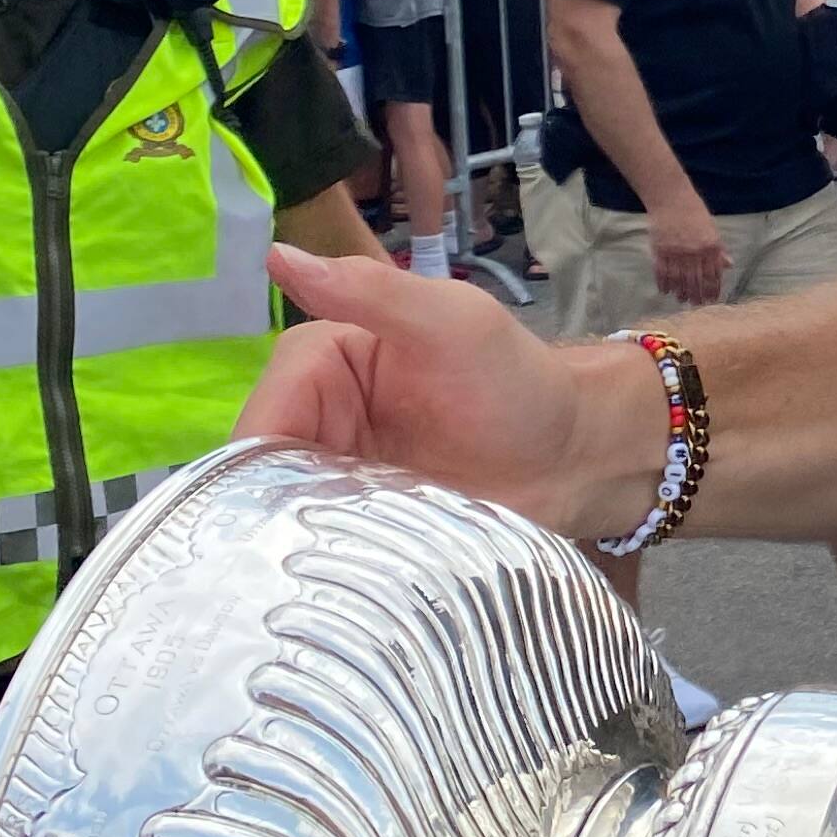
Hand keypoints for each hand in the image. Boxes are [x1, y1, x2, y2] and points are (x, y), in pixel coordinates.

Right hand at [247, 246, 644, 533]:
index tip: (282, 501)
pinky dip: (320, 560)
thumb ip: (371, 292)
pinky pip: (316, 545)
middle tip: (295, 552)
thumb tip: (278, 254)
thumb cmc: (519, 381)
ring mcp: (336, 474)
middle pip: (261, 470)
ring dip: (296, 540)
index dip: (264, 456)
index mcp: (324, 359)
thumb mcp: (452, 324)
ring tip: (319, 569)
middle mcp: (317, 416)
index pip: (266, 410)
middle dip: (272, 507)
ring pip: (281, 513)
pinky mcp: (358, 522)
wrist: (575, 455)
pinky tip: (332, 582)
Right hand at [647, 194, 729, 304]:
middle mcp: (695, 251)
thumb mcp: (712, 228)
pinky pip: (662, 272)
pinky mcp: (660, 250)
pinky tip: (666, 291)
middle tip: (697, 304)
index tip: (712, 299)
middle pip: (696, 280)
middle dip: (698, 295)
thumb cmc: (694, 212)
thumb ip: (719, 249)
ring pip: (679, 279)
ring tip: (682, 300)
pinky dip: (664, 283)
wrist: (671, 199)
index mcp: (710, 246)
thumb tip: (729, 265)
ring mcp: (676, 252)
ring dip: (681, 292)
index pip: (713, 273)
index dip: (713, 289)